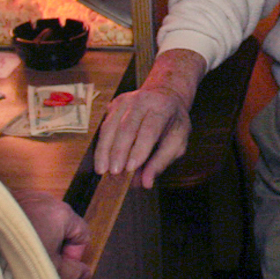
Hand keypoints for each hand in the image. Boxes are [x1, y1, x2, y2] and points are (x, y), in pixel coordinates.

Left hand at [16, 193, 90, 278]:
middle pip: (63, 227)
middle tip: (43, 262)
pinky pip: (26, 215)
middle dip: (56, 246)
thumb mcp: (49, 268)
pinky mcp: (11, 199)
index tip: (60, 265)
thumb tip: (85, 273)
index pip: (82, 234)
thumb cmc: (18, 250)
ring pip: (44, 221)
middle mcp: (48, 201)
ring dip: (39, 238)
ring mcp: (29, 197)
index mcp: (62, 214)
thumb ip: (72, 272)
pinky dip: (23, 229)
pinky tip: (12, 242)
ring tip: (24, 253)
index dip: (75, 254)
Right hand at [92, 47, 205, 187]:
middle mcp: (142, 100)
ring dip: (104, 150)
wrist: (165, 95)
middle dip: (118, 151)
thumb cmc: (173, 123)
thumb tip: (146, 183)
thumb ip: (162, 161)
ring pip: (110, 126)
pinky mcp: (114, 105)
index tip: (130, 168)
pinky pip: (105, 126)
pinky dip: (102, 144)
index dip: (139, 149)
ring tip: (102, 169)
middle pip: (126, 127)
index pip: (150, 129)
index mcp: (163, 107)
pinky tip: (101, 159)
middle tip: (114, 172)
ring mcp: (125, 100)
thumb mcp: (178, 141)